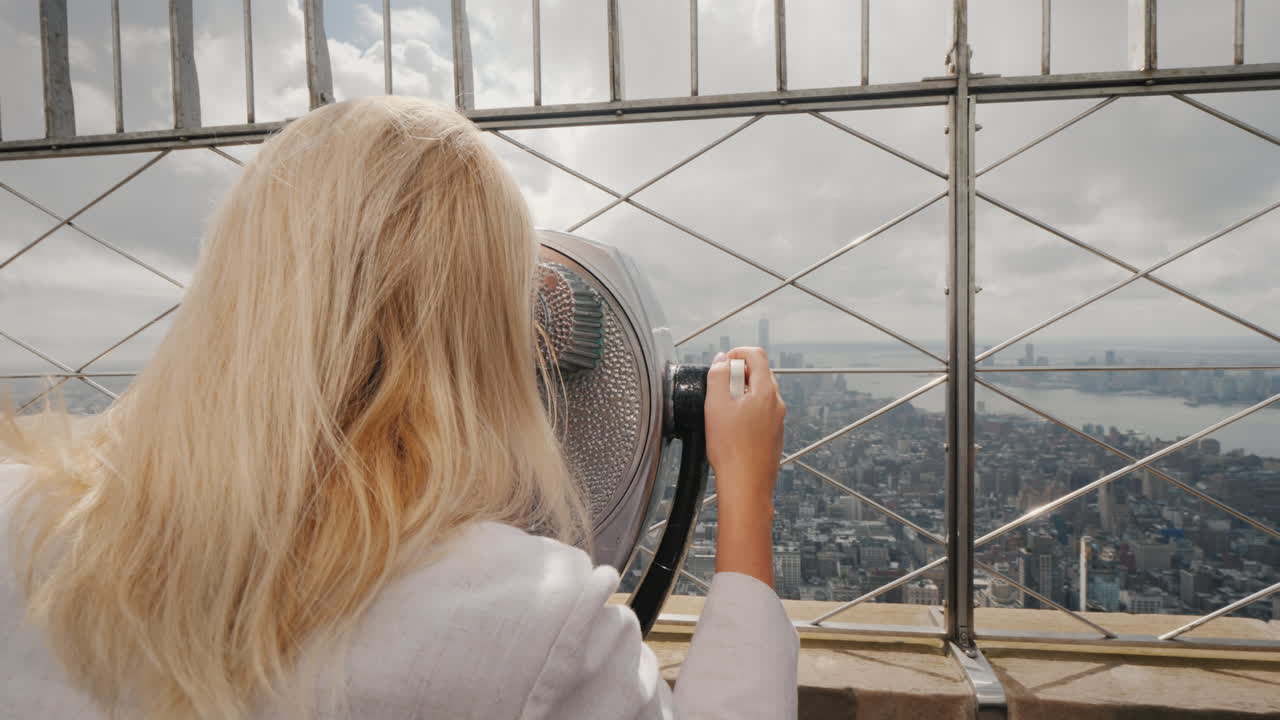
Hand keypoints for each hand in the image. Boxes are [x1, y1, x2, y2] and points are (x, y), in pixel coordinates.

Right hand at [705, 347, 785, 507]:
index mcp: (766, 392)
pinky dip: (746, 411)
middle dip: (738, 373)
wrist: (746, 485)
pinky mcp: (773, 435)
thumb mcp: (715, 405)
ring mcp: (777, 420)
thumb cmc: (732, 450)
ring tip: (723, 411)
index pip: (756, 355)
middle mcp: (776, 404)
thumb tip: (721, 360)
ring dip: (742, 393)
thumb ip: (718, 376)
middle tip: (719, 389)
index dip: (736, 353)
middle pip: (760, 373)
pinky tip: (732, 429)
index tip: (722, 364)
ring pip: (760, 394)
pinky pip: (761, 413)